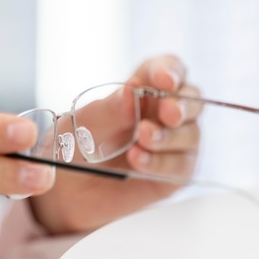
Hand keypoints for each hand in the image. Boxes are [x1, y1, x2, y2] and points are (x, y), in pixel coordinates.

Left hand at [29, 55, 201, 233]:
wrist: (66, 189)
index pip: (169, 69)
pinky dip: (160, 162)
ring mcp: (173, 145)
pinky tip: (138, 160)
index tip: (165, 81)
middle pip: (192, 100)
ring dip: (167, 136)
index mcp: (144, 90)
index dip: (171, 71)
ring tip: (141, 139)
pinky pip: (180, 166)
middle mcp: (164, 114)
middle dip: (181, 105)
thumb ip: (109, 109)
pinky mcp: (173, 174)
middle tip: (167, 113)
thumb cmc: (74, 146)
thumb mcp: (82, 123)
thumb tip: (133, 89)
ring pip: (191, 133)